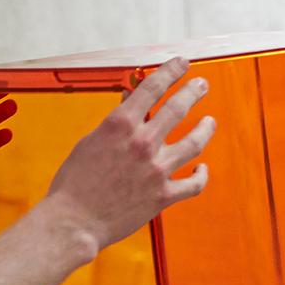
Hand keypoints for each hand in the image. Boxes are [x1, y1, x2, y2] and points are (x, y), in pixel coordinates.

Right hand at [41, 58, 213, 252]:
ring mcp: (156, 170)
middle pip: (178, 108)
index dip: (171, 71)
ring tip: (210, 122)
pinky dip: (201, 175)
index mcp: (121, 125)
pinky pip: (193, 184)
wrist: (74, 221)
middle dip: (193, 92)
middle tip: (202, 85)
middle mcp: (142, 143)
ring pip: (194, 142)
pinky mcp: (163, 196)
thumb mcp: (90, 142)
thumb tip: (129, 102)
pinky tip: (202, 168)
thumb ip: (114, 122)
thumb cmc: (75, 183)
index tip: (181, 63)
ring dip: (205, 129)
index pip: (153, 87)